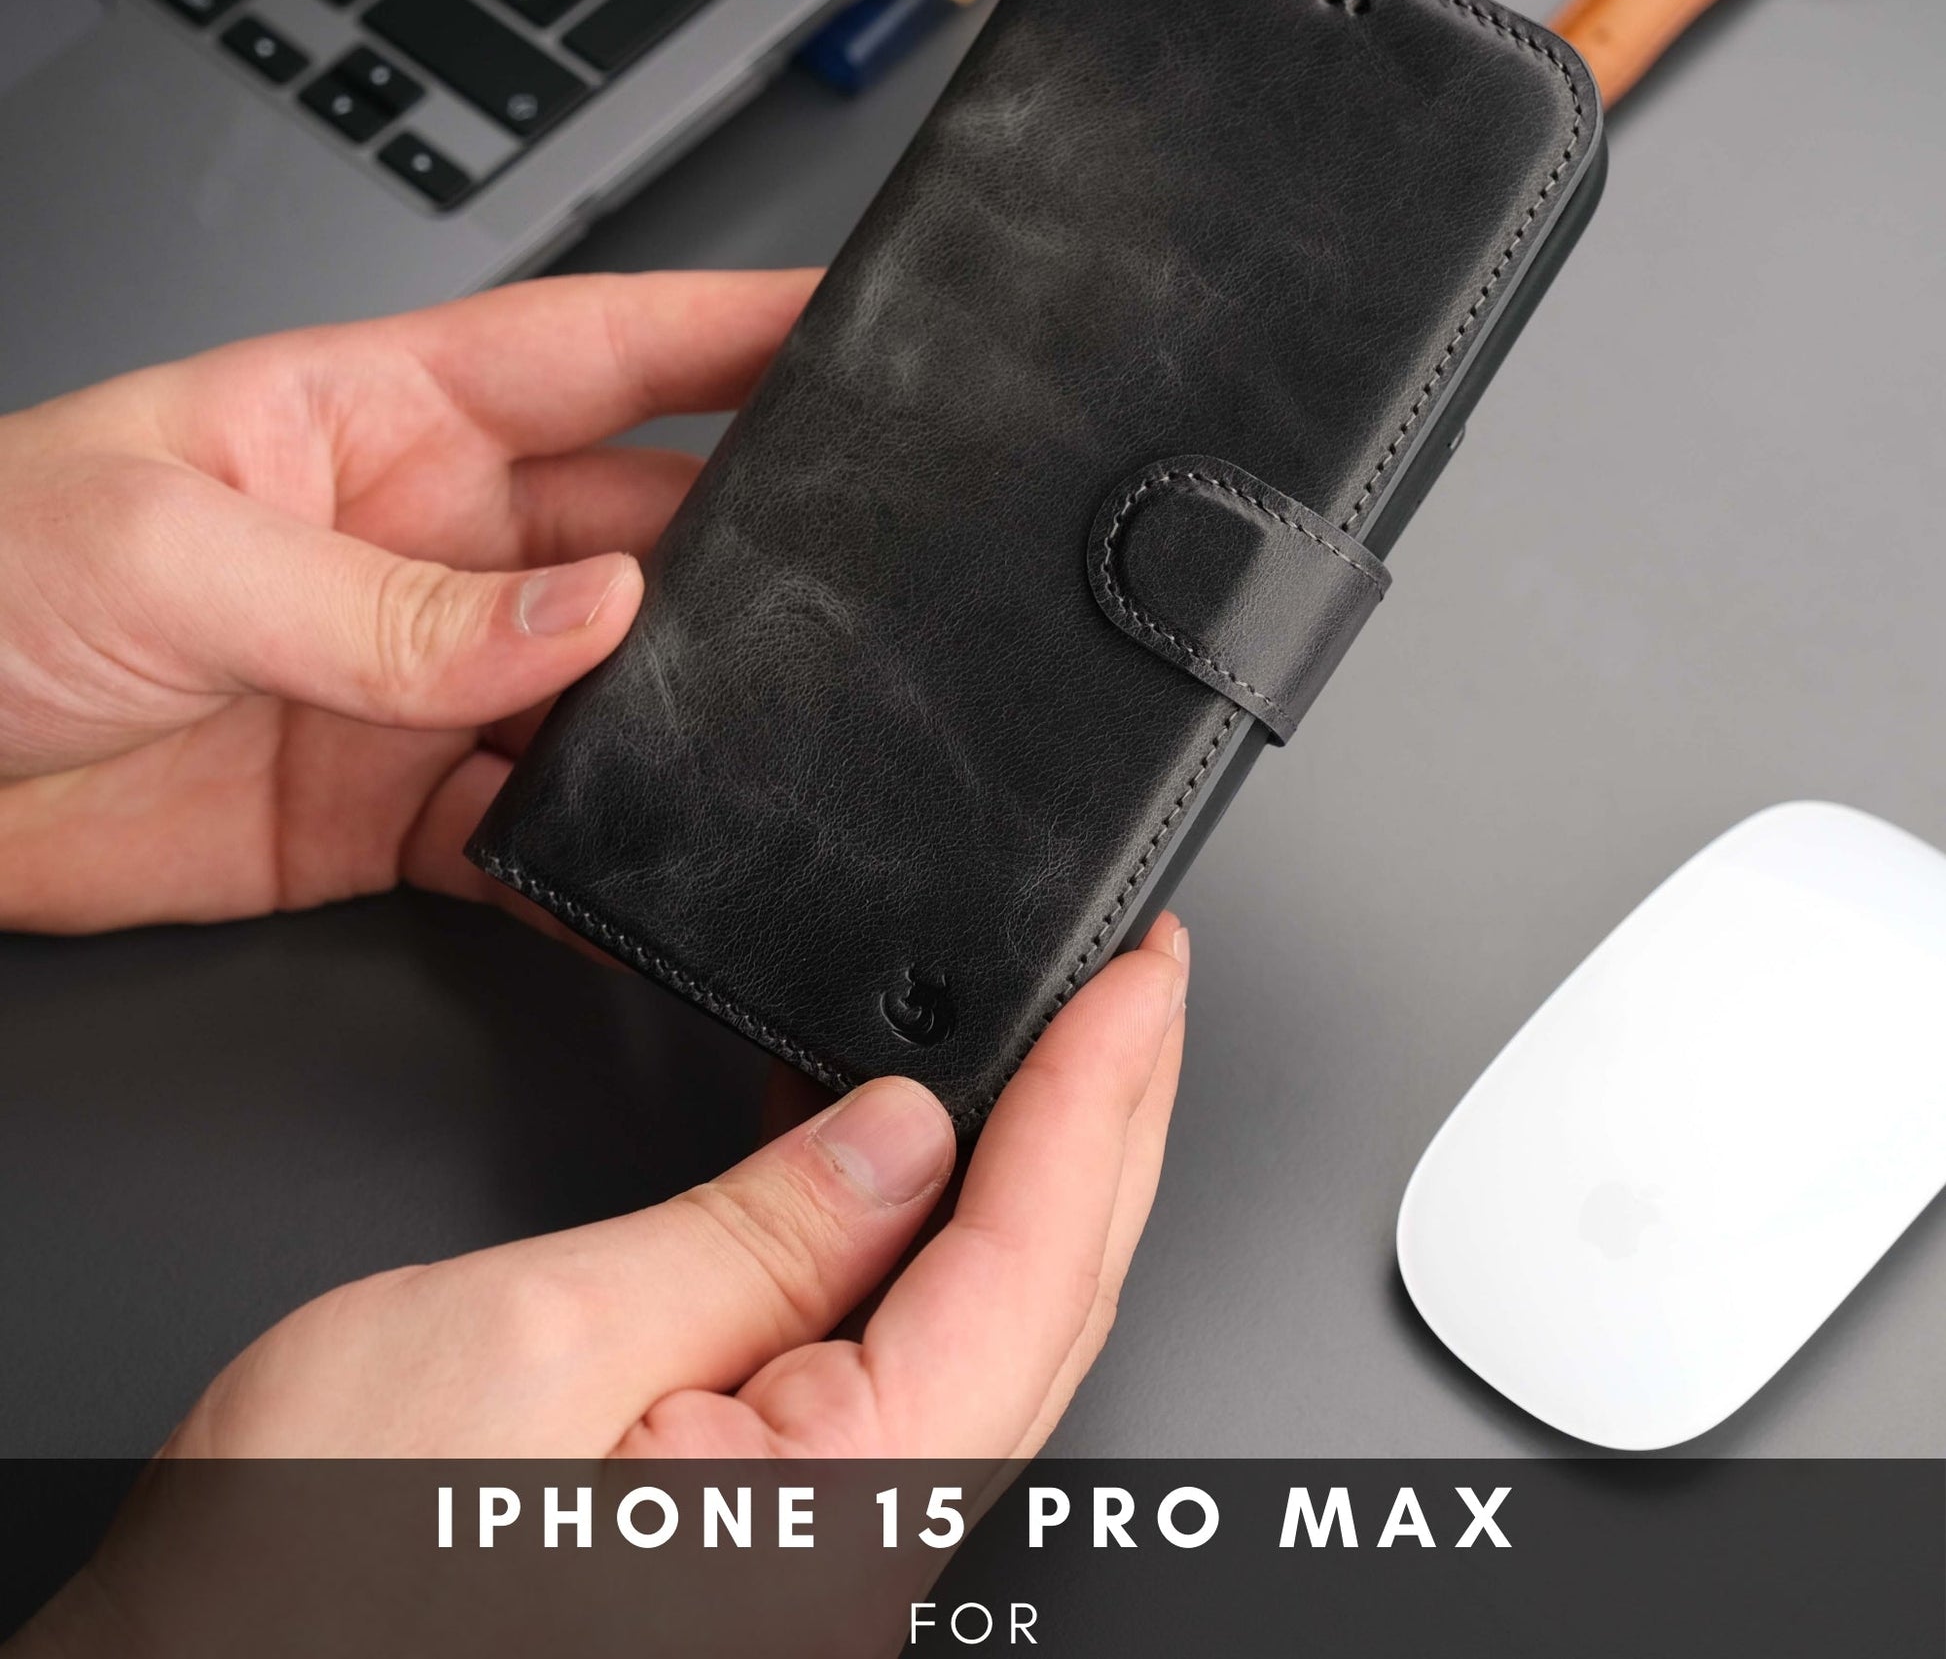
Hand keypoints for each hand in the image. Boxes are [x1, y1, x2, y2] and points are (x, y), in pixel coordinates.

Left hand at [0, 271, 815, 932]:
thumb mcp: (168, 553)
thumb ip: (386, 602)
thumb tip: (586, 618)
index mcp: (384, 415)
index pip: (607, 349)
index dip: (740, 327)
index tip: (860, 327)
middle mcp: (430, 541)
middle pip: (641, 530)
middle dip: (745, 551)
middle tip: (841, 586)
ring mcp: (422, 678)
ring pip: (611, 691)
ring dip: (681, 720)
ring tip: (753, 743)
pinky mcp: (395, 806)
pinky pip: (535, 829)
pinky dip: (595, 857)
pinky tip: (638, 869)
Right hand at [161, 915, 1188, 1457]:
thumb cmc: (318, 1586)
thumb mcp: (533, 1341)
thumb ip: (749, 1242)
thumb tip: (904, 1135)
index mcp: (832, 1516)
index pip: (1031, 1264)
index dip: (1101, 1096)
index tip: (1139, 975)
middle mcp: (854, 1548)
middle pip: (1045, 1297)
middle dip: (1112, 1121)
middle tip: (1143, 983)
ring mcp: (817, 1539)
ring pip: (987, 1321)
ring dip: (1042, 1164)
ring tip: (1075, 1040)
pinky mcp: (762, 1514)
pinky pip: (899, 1346)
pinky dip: (936, 1222)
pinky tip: (927, 1143)